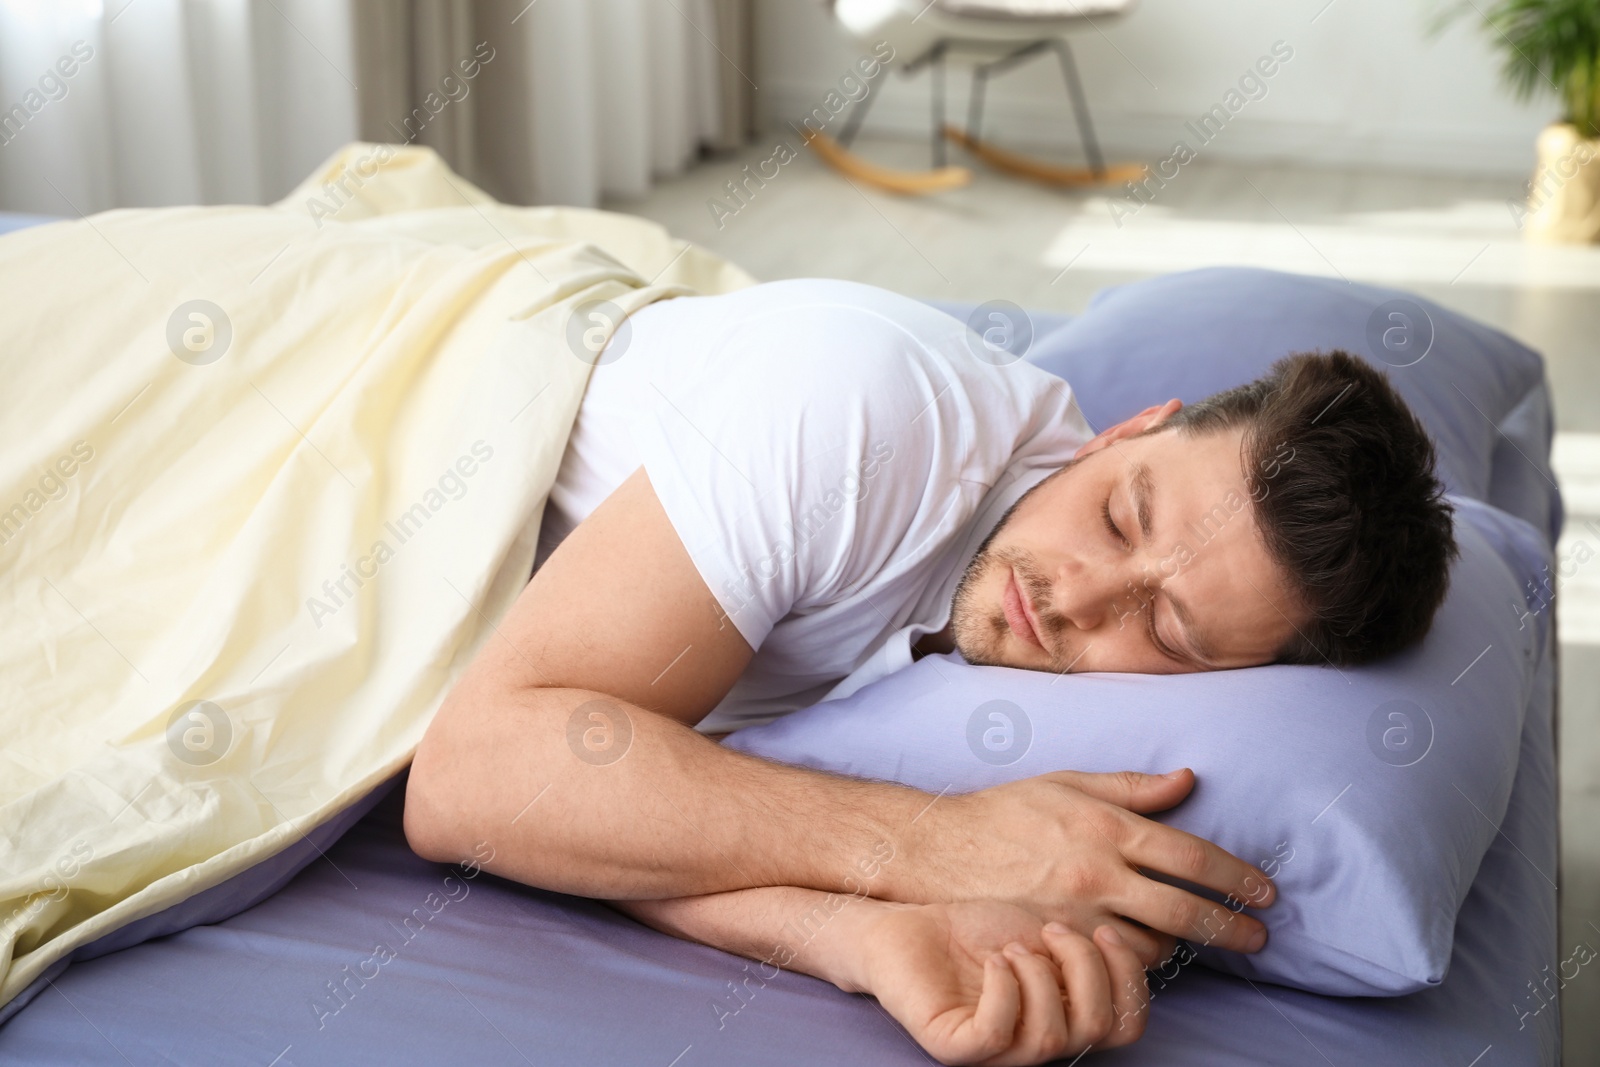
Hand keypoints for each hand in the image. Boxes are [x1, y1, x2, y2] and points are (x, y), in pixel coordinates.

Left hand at [855, 900, 1148, 1065]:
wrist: (908, 921)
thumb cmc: (979, 925)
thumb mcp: (1050, 923)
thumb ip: (1097, 935)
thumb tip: (1154, 929)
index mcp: (1068, 1014)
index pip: (1127, 1023)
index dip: (1129, 980)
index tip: (1106, 931)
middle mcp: (1039, 1039)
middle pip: (1097, 1029)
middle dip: (1086, 969)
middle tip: (1053, 929)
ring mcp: (997, 1050)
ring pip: (1050, 1038)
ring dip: (1041, 976)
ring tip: (1014, 944)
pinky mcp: (955, 1046)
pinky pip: (997, 1035)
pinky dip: (1004, 990)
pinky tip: (994, 960)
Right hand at [900, 768, 1273, 964]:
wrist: (941, 852)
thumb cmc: (1005, 812)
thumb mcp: (1069, 783)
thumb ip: (1132, 786)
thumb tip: (1188, 780)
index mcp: (1106, 827)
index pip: (1191, 856)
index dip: (1236, 876)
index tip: (1264, 890)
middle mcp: (1097, 875)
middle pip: (1184, 911)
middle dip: (1231, 927)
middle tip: (1260, 935)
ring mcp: (1077, 916)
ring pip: (1151, 947)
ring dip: (1182, 947)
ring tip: (1199, 941)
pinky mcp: (1056, 944)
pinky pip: (1110, 963)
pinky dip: (1135, 961)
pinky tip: (1145, 952)